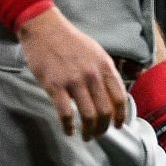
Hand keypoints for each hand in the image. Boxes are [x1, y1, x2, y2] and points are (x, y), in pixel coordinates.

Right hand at [17, 7, 126, 139]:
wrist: (44, 28)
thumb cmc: (70, 41)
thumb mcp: (96, 52)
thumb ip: (105, 72)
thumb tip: (113, 93)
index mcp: (105, 67)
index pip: (120, 97)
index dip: (121, 115)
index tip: (119, 125)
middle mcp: (92, 75)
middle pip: (105, 110)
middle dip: (104, 127)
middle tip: (99, 134)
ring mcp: (73, 81)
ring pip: (88, 115)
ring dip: (89, 131)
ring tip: (86, 137)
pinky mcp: (54, 86)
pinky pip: (65, 113)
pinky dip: (68, 126)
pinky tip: (69, 131)